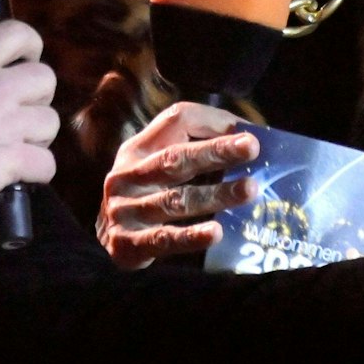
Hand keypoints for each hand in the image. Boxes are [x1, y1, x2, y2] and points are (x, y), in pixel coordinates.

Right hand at [0, 20, 57, 221]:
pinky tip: (18, 174)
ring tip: (16, 146)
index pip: (18, 33)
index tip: (22, 65)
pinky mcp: (12, 159)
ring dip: (37, 137)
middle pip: (45, 78)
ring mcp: (7, 123)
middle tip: (19, 114)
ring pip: (50, 122)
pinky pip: (46, 163)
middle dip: (37, 98)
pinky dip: (36, 171)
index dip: (29, 48)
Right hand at [97, 100, 259, 268]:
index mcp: (140, 148)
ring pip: (175, 200)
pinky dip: (191, 236)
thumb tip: (256, 143)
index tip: (248, 133)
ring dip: (214, 195)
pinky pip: (164, 239)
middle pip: (174, 158)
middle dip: (215, 151)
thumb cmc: (148, 195)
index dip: (212, 122)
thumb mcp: (159, 165)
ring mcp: (125, 209)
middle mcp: (128, 174)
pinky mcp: (127, 242)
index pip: (175, 121)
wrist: (106, 239)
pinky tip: (216, 233)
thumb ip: (195, 152)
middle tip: (251, 147)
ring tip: (249, 190)